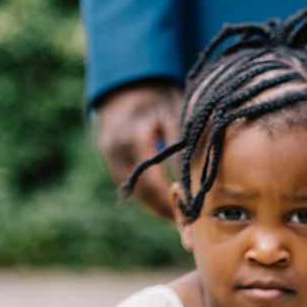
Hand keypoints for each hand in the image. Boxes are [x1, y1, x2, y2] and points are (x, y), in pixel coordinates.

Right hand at [95, 81, 182, 219]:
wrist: (128, 80)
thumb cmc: (158, 97)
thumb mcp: (173, 114)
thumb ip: (181, 146)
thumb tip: (197, 183)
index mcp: (133, 138)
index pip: (153, 183)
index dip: (172, 203)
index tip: (192, 216)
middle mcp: (116, 149)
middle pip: (142, 194)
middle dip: (164, 211)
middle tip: (186, 226)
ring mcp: (109, 154)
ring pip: (134, 192)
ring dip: (156, 207)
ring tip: (178, 219)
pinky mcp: (109, 157)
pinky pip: (129, 184)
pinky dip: (147, 195)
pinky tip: (164, 203)